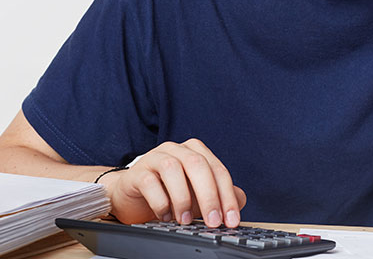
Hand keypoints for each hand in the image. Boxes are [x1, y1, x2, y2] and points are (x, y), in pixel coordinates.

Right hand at [101, 138, 246, 227]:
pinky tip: (165, 215)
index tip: (231, 220)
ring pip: (173, 168)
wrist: (132, 196)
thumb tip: (240, 200)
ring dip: (182, 198)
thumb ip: (221, 195)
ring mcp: (155, 157)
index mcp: (196, 152)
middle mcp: (177, 150)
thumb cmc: (169, 193)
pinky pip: (150, 182)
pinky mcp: (137, 172)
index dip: (227, 196)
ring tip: (184, 220)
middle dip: (209, 196)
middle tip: (213, 222)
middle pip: (198, 165)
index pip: (218, 170)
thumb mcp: (198, 196)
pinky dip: (160, 202)